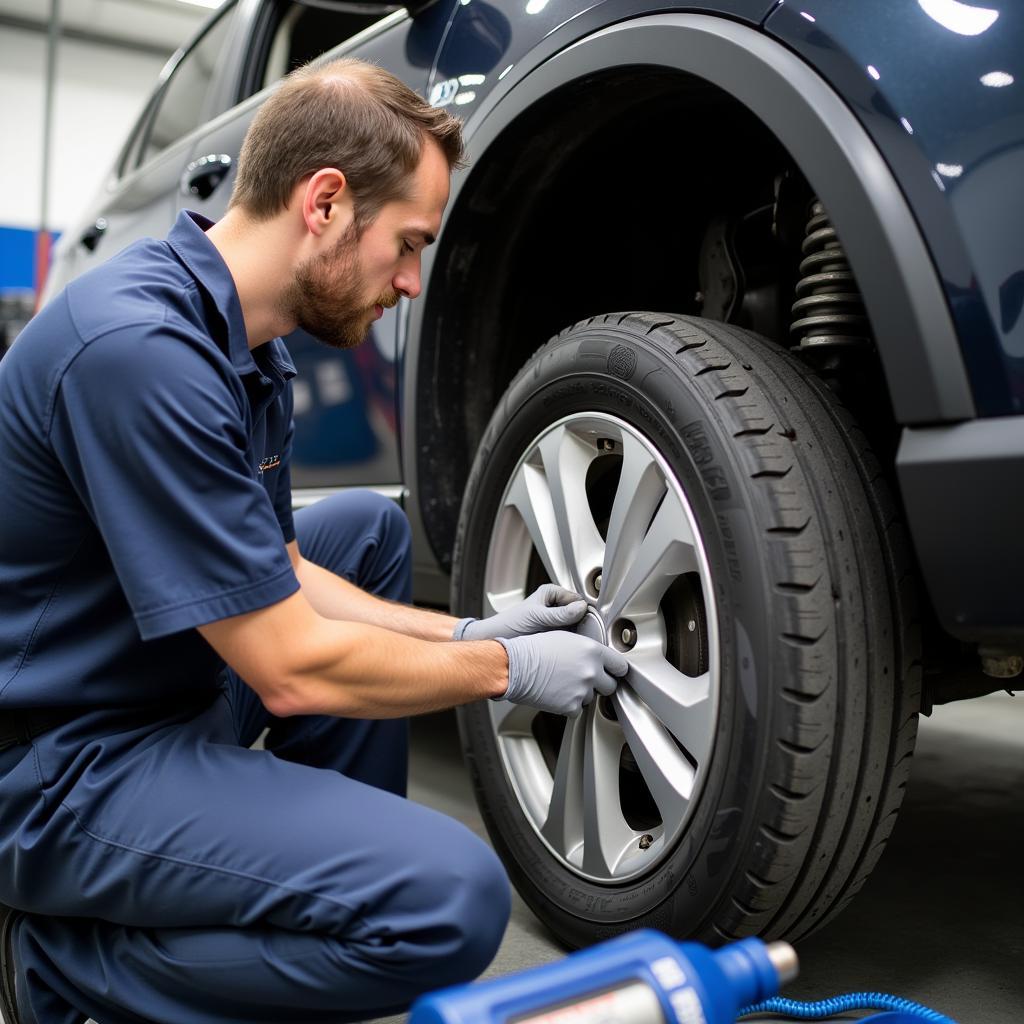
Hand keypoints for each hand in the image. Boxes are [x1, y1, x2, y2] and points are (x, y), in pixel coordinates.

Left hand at [453, 584, 587, 640]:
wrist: (497, 641)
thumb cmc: (510, 624)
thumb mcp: (537, 617)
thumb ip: (560, 614)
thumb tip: (581, 608)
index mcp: (552, 593)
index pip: (577, 600)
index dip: (584, 611)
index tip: (588, 623)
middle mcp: (556, 605)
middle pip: (579, 614)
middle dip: (582, 624)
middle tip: (586, 636)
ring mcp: (557, 621)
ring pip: (577, 627)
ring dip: (578, 635)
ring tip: (577, 643)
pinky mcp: (556, 634)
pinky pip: (570, 637)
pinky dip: (572, 642)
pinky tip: (571, 649)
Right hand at [495, 631, 628, 717]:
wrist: (515, 666)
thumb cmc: (534, 649)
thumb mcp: (566, 638)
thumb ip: (587, 649)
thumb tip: (597, 658)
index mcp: (592, 651)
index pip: (620, 666)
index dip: (615, 670)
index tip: (612, 672)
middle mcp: (591, 671)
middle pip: (610, 685)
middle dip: (600, 684)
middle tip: (584, 679)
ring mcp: (582, 690)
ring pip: (592, 698)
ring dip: (582, 693)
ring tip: (563, 683)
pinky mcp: (571, 706)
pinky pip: (578, 710)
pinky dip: (569, 705)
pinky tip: (557, 693)